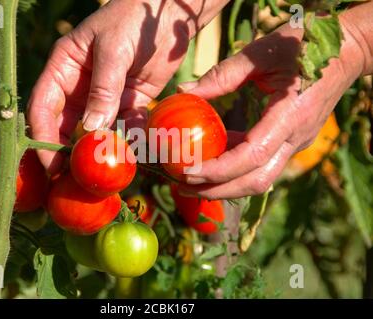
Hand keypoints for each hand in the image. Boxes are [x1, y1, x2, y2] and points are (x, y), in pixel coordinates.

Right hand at [27, 0, 227, 172]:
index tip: (48, 164)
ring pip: (93, 131)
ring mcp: (104, 96)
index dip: (41, 135)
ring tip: (99, 174)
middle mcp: (80, 86)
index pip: (42, 106)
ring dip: (95, 151)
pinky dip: (128, 140)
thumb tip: (92, 129)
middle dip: (64, 151)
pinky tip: (133, 154)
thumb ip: (103, 87)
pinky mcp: (129, 103)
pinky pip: (124, 127)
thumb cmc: (133, 19)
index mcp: (64, 68)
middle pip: (64, 124)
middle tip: (68, 180)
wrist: (169, 12)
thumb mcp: (114, 49)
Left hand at [177, 16, 369, 199]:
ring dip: (224, 185)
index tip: (187, 172)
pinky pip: (261, 164)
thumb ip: (223, 75)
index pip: (252, 157)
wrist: (346, 52)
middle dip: (216, 190)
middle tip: (181, 184)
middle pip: (255, 181)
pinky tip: (211, 158)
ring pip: (259, 178)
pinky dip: (234, 168)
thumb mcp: (260, 52)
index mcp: (290, 116)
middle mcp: (295, 138)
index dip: (218, 170)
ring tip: (189, 179)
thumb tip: (184, 92)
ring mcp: (295, 143)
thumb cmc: (304, 46)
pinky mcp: (291, 141)